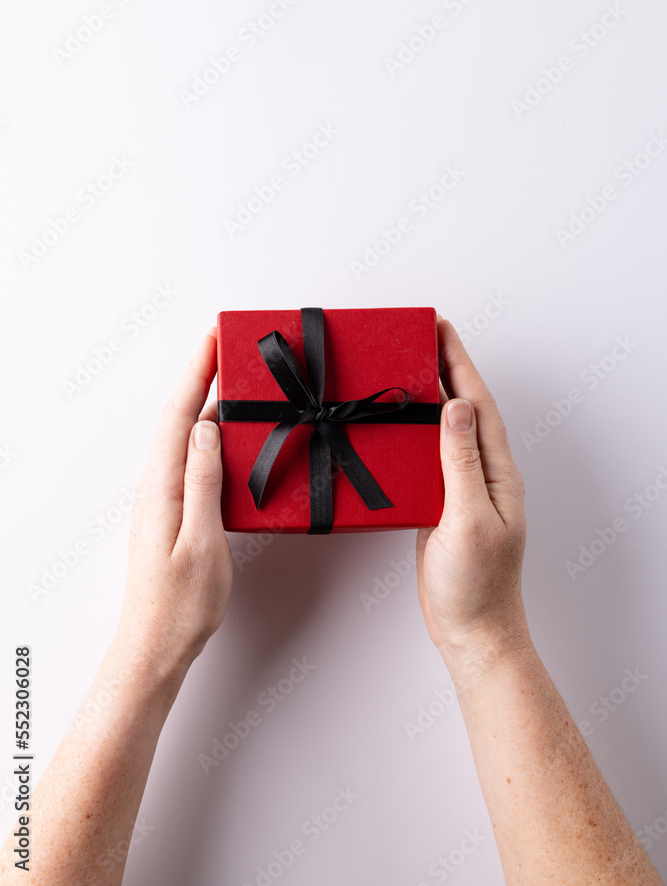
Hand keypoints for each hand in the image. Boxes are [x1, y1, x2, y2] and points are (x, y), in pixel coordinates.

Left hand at [116, 327, 232, 679]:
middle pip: (179, 417)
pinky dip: (208, 435)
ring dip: (206, 403)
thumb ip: (203, 481)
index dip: (197, 373)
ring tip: (232, 380)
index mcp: (161, 487)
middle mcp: (156, 485)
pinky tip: (226, 435)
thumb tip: (206, 429)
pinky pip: (190, 459)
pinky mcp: (173, 510)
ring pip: (185, 436)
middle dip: (202, 377)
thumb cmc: (180, 604)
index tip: (214, 339)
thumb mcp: (201, 541)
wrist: (156, 645)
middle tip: (229, 349)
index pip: (179, 416)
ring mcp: (163, 497)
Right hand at [416, 319, 527, 665]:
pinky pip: (426, 458)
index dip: (459, 362)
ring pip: (442, 430)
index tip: (440, 328)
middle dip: (443, 367)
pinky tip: (392, 427)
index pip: (477, 404)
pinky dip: (410, 434)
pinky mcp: (440, 506)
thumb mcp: (468, 519)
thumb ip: (461, 462)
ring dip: (425, 397)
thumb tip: (457, 406)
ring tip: (401, 368)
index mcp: (495, 472)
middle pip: (462, 408)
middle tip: (417, 336)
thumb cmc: (476, 585)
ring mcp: (460, 490)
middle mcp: (481, 474)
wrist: (471, 631)